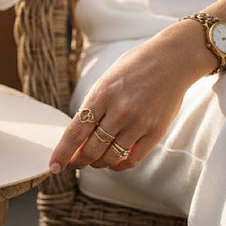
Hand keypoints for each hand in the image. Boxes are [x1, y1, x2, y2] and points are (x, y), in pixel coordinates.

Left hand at [48, 23, 212, 173]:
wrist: (172, 59)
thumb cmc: (134, 68)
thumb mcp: (105, 81)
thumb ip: (92, 108)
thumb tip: (78, 137)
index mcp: (101, 95)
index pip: (75, 132)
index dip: (63, 153)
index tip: (53, 166)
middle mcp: (119, 110)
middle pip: (91, 149)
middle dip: (79, 161)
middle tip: (75, 162)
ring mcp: (139, 122)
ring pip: (110, 157)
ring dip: (98, 163)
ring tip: (94, 161)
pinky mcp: (156, 131)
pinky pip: (132, 159)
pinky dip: (119, 165)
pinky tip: (113, 163)